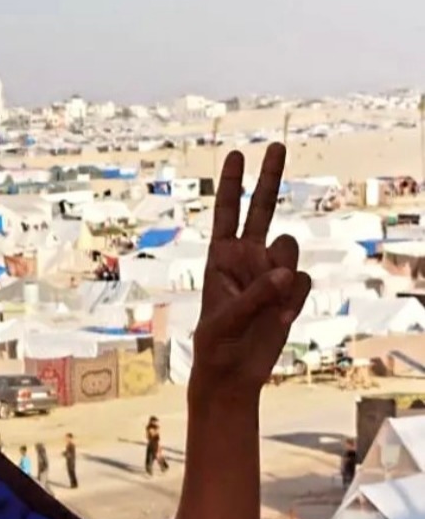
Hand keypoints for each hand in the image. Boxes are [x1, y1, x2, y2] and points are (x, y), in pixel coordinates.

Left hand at [191, 143, 311, 401]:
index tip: (237, 155)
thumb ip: (255, 294)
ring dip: (282, 275)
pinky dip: (294, 299)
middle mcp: (246, 258)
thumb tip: (287, 272)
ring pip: (290, 250)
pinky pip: (303, 281)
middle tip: (276, 144)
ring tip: (266, 304)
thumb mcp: (225, 320)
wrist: (233, 373)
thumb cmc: (215, 344)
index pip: (227, 213)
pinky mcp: (289, 292)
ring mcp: (270, 273)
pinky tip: (280, 317)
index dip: (232, 184)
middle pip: (262, 210)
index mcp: (220, 257)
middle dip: (269, 177)